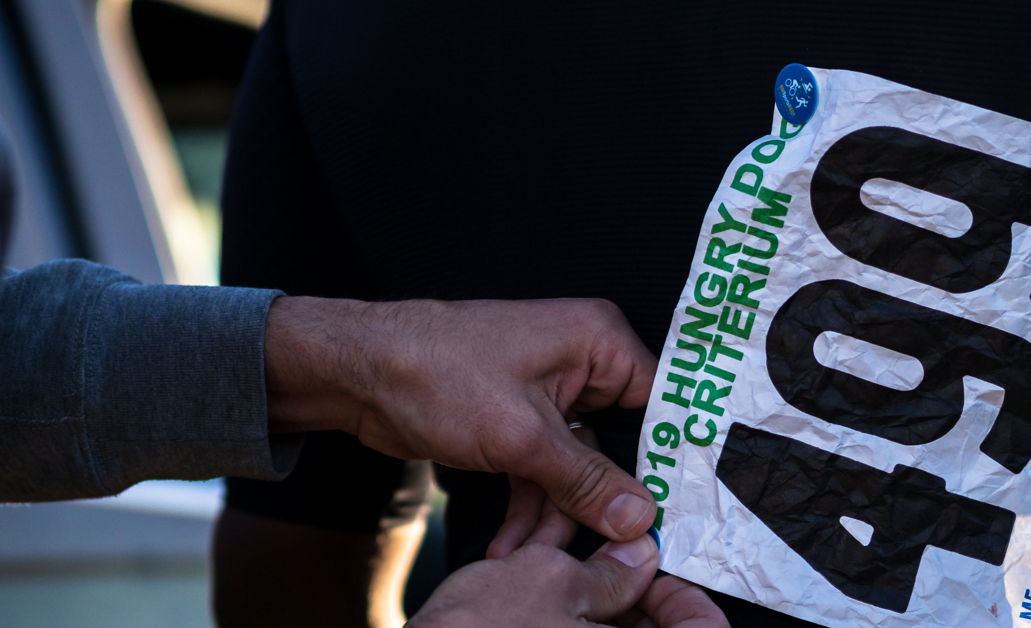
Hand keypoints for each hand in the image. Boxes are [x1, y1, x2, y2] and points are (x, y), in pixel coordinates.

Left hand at [262, 296, 659, 540]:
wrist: (358, 373)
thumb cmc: (434, 370)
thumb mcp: (521, 434)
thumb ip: (586, 478)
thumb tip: (637, 514)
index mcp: (598, 341)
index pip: (661, 402)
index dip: (668, 458)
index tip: (672, 510)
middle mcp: (581, 362)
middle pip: (620, 442)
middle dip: (603, 499)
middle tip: (608, 544)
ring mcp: (550, 393)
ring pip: (579, 467)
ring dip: (557, 514)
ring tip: (537, 555)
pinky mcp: (520, 420)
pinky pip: (544, 471)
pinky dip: (529, 506)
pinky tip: (510, 543)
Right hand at [407, 534, 729, 627]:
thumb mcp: (554, 583)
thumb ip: (611, 570)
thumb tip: (641, 555)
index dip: (686, 599)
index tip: (665, 569)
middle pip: (647, 627)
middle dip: (631, 581)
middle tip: (617, 542)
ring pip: (601, 622)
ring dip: (589, 580)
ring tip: (567, 537)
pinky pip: (565, 625)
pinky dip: (559, 598)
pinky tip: (538, 557)